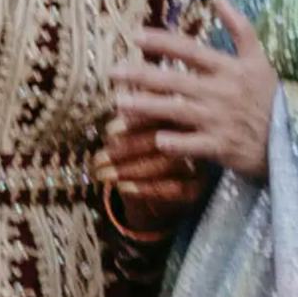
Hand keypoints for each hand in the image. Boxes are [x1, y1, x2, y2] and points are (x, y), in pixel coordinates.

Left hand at [97, 123, 206, 237]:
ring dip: (129, 170)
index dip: (135, 122)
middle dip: (126, 149)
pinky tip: (123, 188)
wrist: (154, 192)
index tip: (110, 131)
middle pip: (162, 139)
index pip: (160, 115)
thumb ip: (130, 113)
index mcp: (180, 115)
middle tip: (100, 158)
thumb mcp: (135, 128)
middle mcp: (193, 137)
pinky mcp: (196, 186)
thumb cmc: (141, 151)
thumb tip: (117, 103)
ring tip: (104, 174)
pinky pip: (172, 189)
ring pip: (166, 164)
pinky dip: (144, 188)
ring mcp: (197, 162)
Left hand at [116, 9, 275, 187]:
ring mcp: (220, 120)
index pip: (189, 50)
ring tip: (120, 103)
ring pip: (176, 111)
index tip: (134, 35)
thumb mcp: (259, 58)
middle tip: (112, 71)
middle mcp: (222, 91)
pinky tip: (154, 139)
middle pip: (174, 80)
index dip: (162, 42)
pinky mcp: (221, 146)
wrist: (292, 137)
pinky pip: (192, 144)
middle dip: (141, 74)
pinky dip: (174, 142)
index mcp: (230, 68)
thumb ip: (238, 27)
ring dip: (147, 106)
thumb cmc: (269, 97)